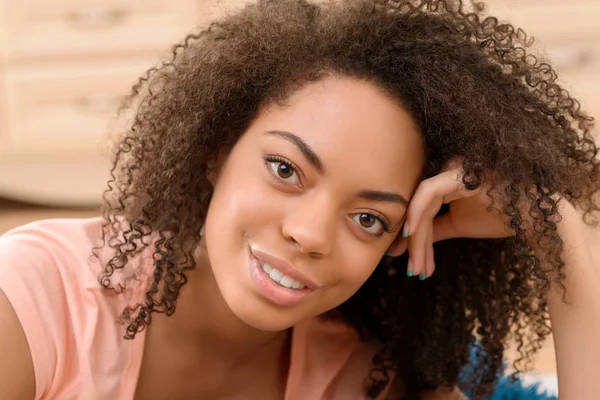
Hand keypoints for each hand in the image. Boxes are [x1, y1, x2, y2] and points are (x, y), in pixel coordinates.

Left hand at [387, 161, 514, 278]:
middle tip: (412, 270)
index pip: (423, 211)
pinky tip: (411, 233)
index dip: (414, 238)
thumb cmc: (501, 216)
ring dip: (418, 239)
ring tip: (418, 268)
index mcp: (446, 181)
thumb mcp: (459, 224)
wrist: (536, 218)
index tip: (409, 264)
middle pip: (420, 210)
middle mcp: (446, 171)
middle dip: (414, 243)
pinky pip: (430, 191)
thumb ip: (434, 229)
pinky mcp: (459, 172)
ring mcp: (453, 169)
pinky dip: (417, 212)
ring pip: (423, 206)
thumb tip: (408, 242)